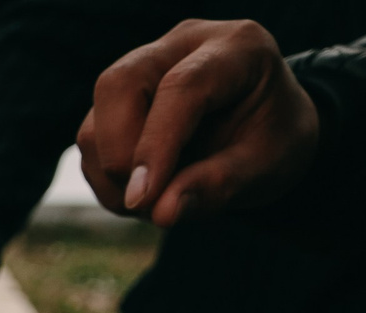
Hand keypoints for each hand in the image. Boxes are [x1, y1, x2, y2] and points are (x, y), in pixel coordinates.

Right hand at [78, 19, 319, 227]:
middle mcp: (181, 46)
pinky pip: (91, 144)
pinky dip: (107, 181)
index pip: (182, 86)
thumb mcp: (268, 166)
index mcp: (235, 47)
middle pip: (119, 85)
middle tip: (145, 203)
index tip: (144, 201)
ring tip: (153, 203)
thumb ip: (220, 185)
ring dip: (111, 176)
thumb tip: (161, 212)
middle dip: (121, 154)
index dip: (157, 144)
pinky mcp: (117, 101)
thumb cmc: (274, 140)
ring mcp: (142, 69)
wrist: (266, 131)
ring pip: (95, 120)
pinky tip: (143, 192)